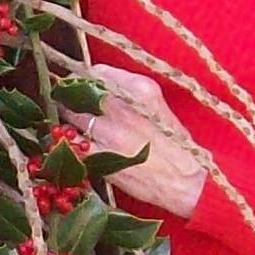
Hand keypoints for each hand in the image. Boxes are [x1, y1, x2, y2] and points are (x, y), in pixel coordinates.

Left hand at [82, 64, 207, 220]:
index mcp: (140, 90)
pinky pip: (73, 144)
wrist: (185, 181)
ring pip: (72, 117)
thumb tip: (100, 85)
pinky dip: (71, 143)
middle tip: (69, 103)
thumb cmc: (176, 145)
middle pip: (79, 93)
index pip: (97, 73)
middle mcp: (122, 107)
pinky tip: (76, 146)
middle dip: (71, 97)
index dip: (84, 79)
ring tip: (73, 124)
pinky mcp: (101, 158)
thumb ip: (130, 92)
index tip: (80, 84)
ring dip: (69, 120)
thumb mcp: (159, 107)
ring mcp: (110, 133)